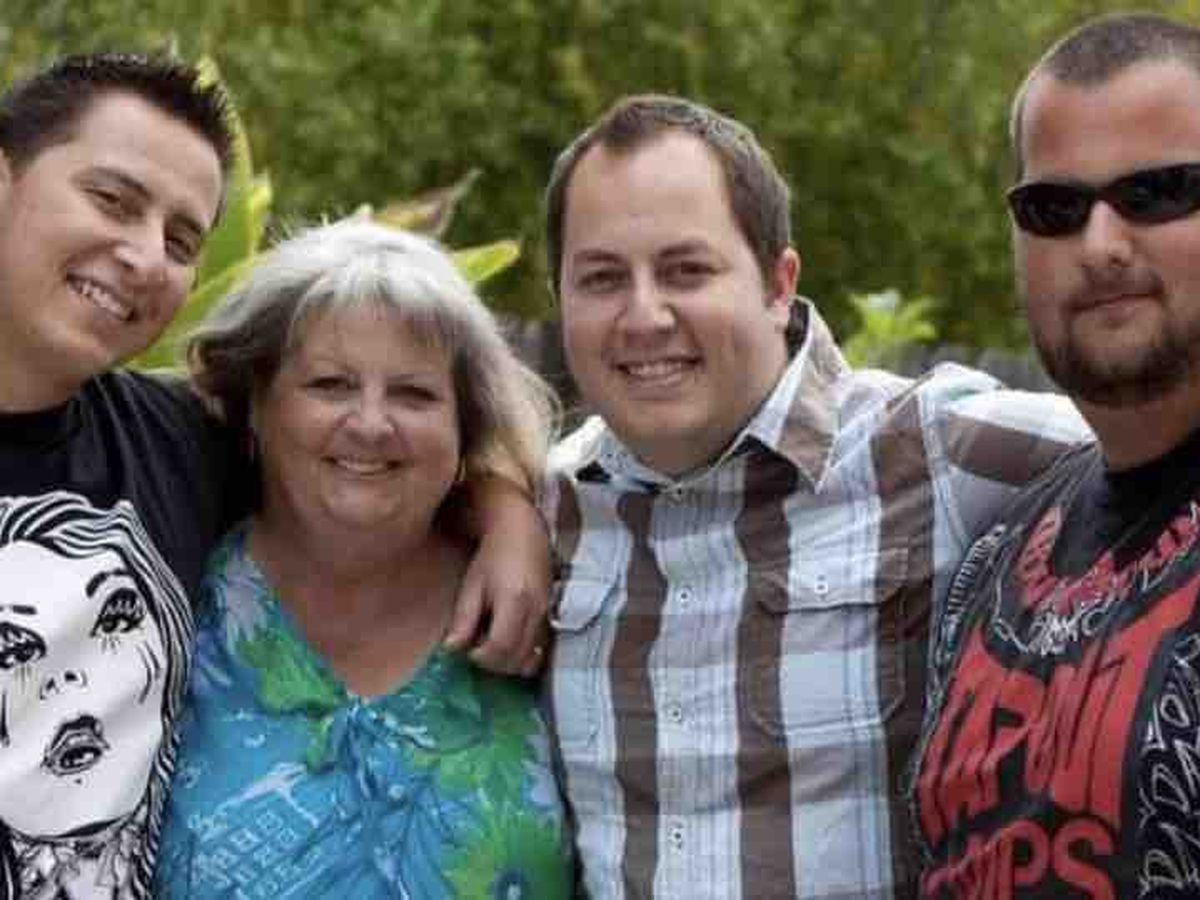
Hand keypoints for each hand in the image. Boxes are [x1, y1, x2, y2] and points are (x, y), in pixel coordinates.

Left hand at [445, 476, 551, 675]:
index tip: (469, 651)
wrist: (522, 531)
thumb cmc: (493, 555)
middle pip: (517, 658)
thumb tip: (452, 649)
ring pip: (531, 658)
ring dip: (509, 662)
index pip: (500, 647)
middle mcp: (536, 610)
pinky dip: (523, 654)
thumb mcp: (472, 585)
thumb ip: (463, 620)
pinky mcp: (551, 614)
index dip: (481, 657)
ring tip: (492, 645)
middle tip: (477, 650)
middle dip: (494, 663)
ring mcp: (547, 613)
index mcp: (514, 601)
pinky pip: (540, 648)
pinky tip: (508, 640)